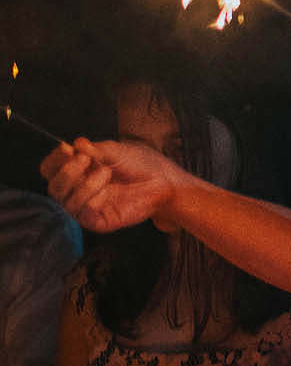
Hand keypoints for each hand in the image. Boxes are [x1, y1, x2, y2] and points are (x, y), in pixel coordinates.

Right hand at [40, 139, 186, 233]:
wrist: (164, 182)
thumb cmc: (141, 165)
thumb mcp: (116, 151)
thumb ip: (95, 149)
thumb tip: (76, 144)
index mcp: (79, 172)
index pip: (51, 169)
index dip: (54, 160)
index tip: (66, 148)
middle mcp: (79, 190)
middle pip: (53, 187)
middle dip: (66, 172)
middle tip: (85, 159)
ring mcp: (88, 207)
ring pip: (65, 201)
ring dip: (83, 185)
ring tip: (106, 172)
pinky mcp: (99, 221)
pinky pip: (82, 214)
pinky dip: (91, 200)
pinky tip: (106, 191)